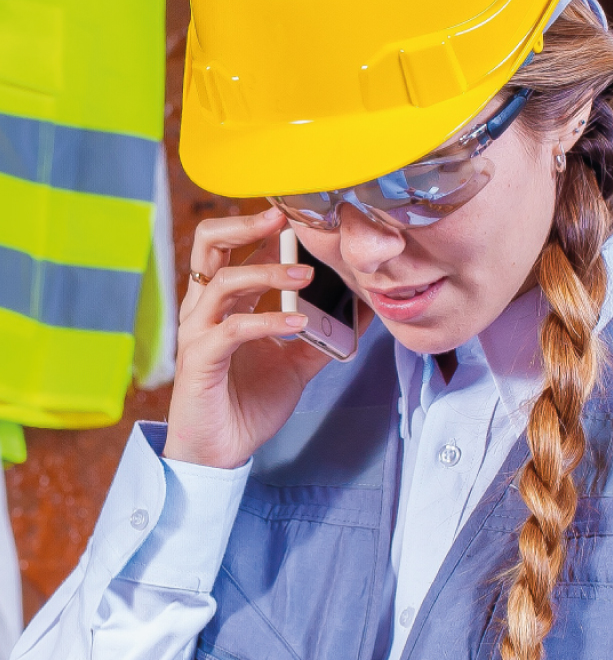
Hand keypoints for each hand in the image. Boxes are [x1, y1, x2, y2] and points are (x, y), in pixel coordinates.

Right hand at [163, 208, 352, 468]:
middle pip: (209, 244)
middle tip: (282, 218)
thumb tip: (358, 313)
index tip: (302, 216)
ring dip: (267, 272)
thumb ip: (320, 335)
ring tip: (306, 276)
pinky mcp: (199, 359)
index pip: (239, 247)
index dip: (267, 228)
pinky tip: (296, 323)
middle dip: (245, 224)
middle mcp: (206, 308)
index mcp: (226, 301)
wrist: (220, 452)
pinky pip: (231, 329)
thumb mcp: (295, 363)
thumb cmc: (248, 402)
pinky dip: (266, 320)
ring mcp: (199, 331)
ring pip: (223, 281)